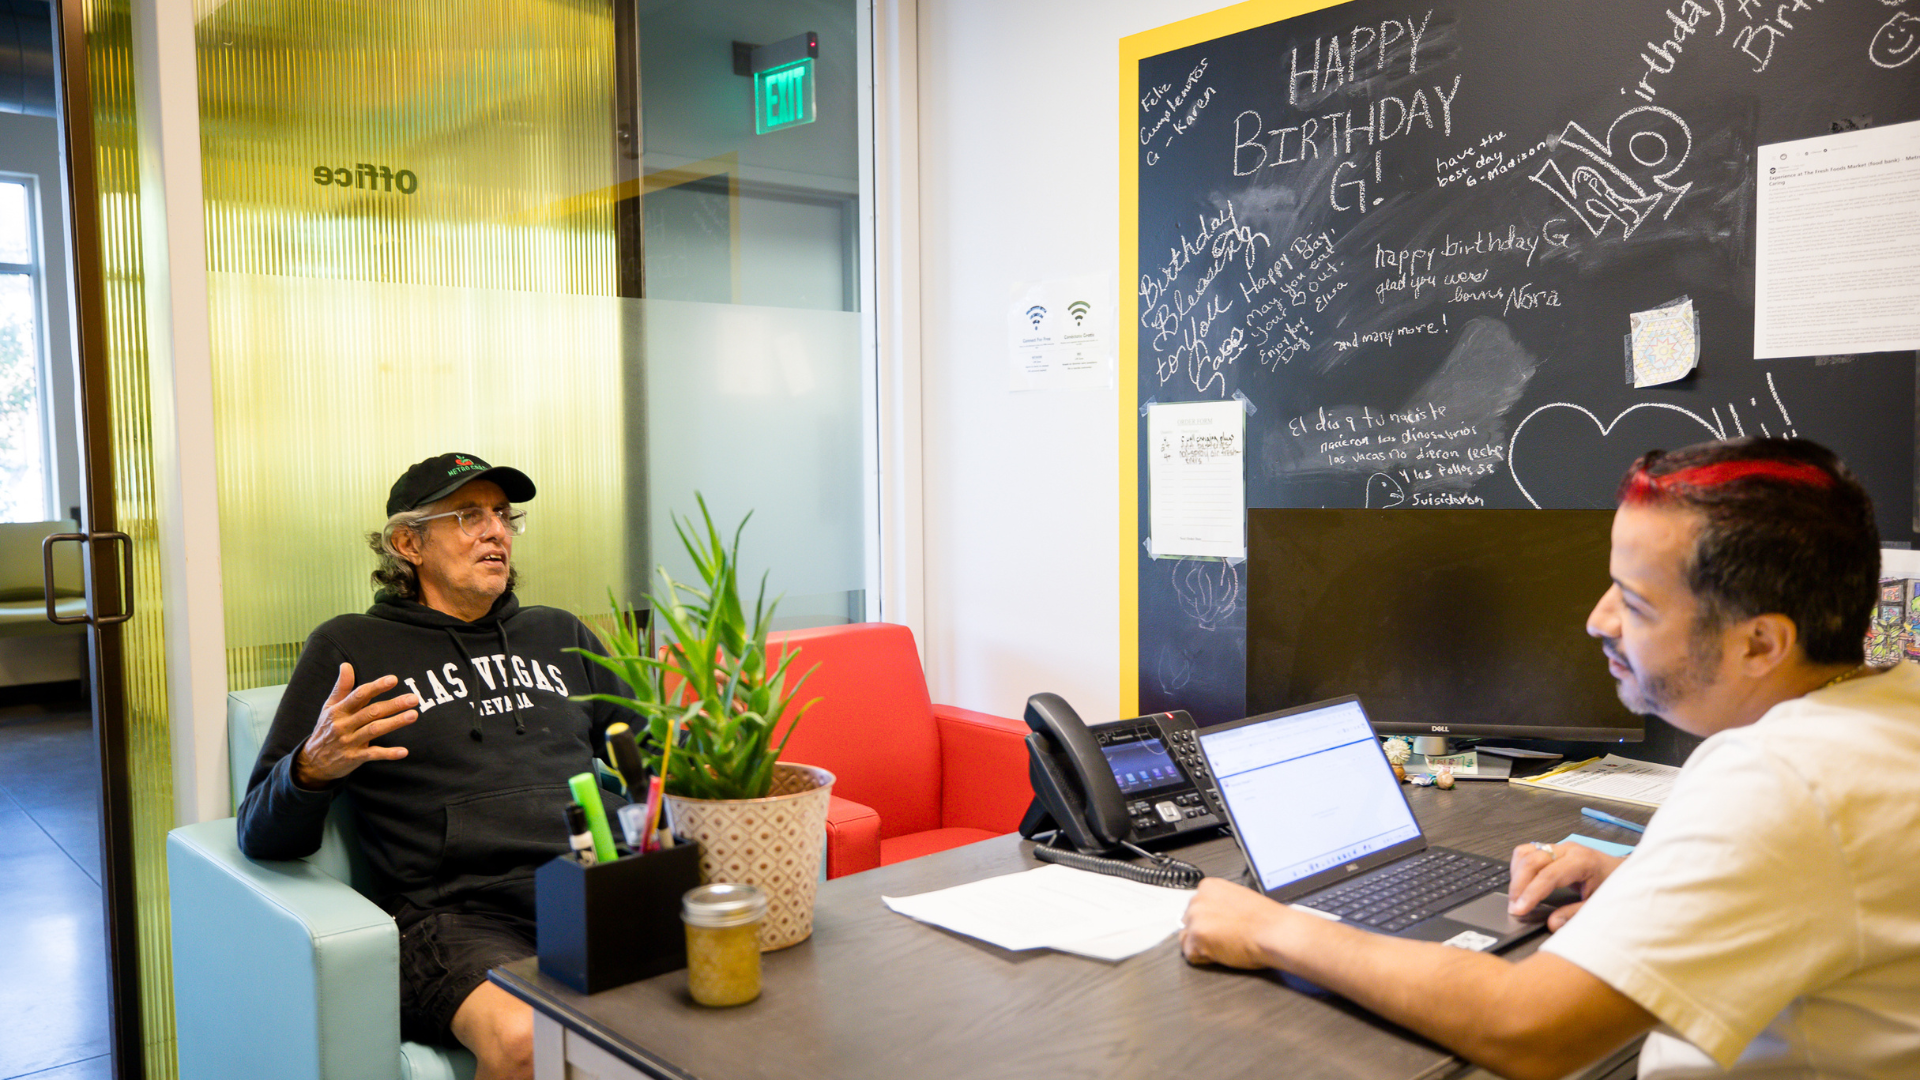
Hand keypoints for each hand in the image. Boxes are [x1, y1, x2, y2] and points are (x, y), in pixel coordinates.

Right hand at [293, 664, 418, 787]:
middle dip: (393, 705)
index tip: (394, 679)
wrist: (313, 762)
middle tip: (414, 698)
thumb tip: (346, 665)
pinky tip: (404, 752)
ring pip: (374, 730)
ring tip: (413, 715)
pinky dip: (389, 754)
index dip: (376, 687)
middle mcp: (344, 725)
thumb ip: (341, 687)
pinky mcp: (354, 758)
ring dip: (394, 723)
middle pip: (371, 712)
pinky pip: (373, 754)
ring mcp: (349, 742)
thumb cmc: (326, 729)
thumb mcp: (329, 707)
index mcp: (339, 710)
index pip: (359, 695)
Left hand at [1180, 877, 1294, 969]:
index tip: (1221, 926)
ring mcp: (1195, 919)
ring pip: (1186, 939)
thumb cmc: (1265, 919)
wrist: (1274, 932)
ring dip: (1202, 946)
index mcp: (1208, 887)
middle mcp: (1197, 900)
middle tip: (1224, 938)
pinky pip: (1190, 954)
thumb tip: (1212, 915)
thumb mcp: (1238, 898)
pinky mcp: (1196, 938)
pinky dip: (1204, 959)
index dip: (1209, 920)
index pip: (1195, 907)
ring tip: (1224, 946)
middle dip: (1203, 932)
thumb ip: (1220, 903)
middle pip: (1189, 922)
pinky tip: (1222, 953)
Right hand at [1507, 841, 1624, 930]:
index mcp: (1582, 861)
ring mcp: (1559, 847)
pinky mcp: (1554, 849)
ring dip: (1516, 874)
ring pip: (1526, 852)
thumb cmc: (1616, 887)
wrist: (1626, 872)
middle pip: (1532, 860)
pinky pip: (1528, 851)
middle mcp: (1568, 849)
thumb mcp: (1599, 905)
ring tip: (1516, 897)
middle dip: (1518, 885)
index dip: (1531, 893)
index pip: (1548, 875)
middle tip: (1514, 907)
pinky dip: (1519, 867)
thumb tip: (1551, 923)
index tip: (1518, 910)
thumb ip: (1575, 915)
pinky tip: (1521, 884)